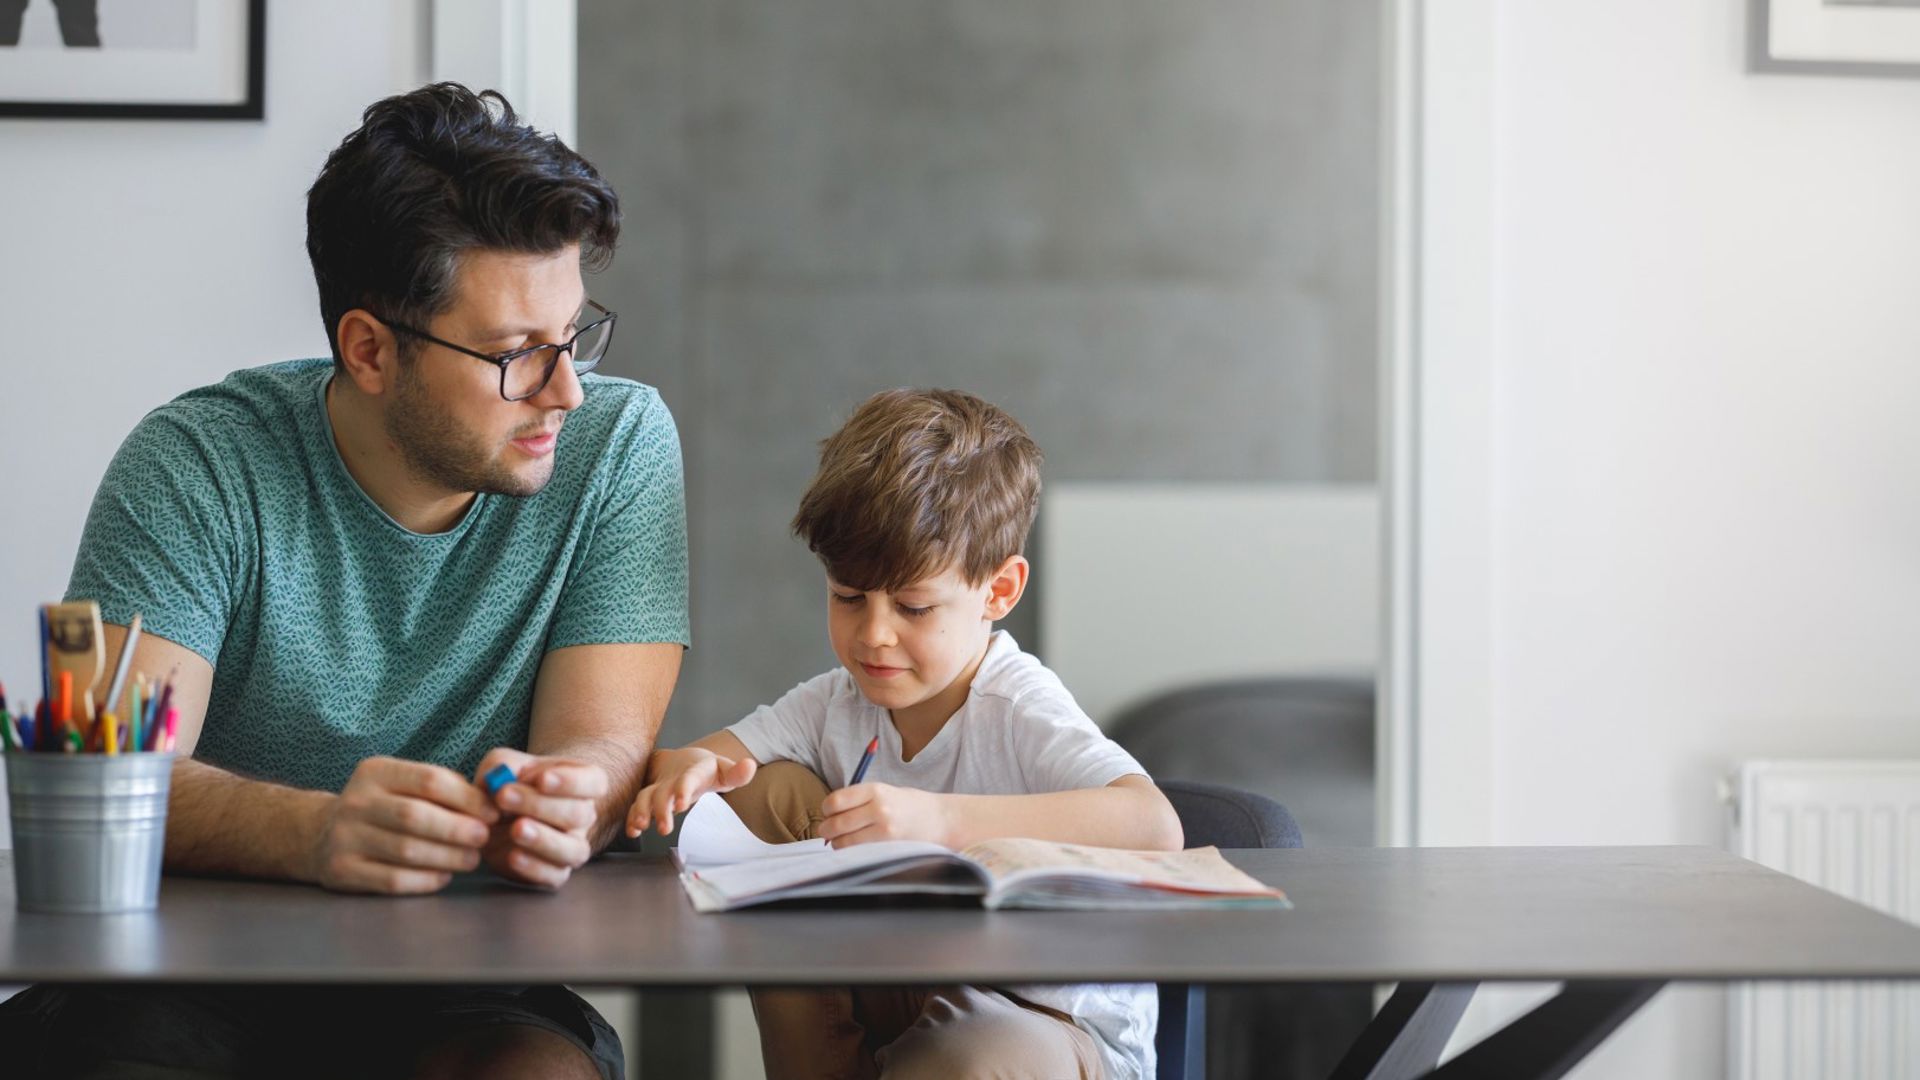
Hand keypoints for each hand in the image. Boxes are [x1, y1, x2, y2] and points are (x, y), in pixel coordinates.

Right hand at [310, 756, 499, 894]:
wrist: (320, 835)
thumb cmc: (383, 808)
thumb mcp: (402, 785)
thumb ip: (444, 789)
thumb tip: (493, 801)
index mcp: (375, 772)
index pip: (429, 780)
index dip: (467, 798)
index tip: (493, 812)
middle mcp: (356, 802)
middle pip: (416, 816)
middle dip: (457, 829)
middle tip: (484, 838)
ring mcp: (344, 837)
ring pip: (406, 850)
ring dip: (447, 857)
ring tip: (471, 859)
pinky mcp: (342, 870)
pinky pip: (393, 880)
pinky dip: (425, 880)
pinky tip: (444, 876)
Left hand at [475, 748, 609, 888]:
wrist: (502, 819)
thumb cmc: (510, 785)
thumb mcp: (503, 765)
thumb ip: (502, 767)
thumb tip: (501, 782)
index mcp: (582, 783)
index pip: (594, 782)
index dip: (571, 782)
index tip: (541, 778)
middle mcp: (584, 815)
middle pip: (578, 813)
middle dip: (540, 805)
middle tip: (504, 796)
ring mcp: (572, 846)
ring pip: (573, 849)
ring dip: (544, 839)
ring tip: (516, 829)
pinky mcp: (555, 872)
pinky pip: (555, 875)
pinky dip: (535, 868)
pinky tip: (513, 856)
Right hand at [626, 747, 756, 836]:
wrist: (683, 760)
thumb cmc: (707, 770)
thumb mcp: (724, 770)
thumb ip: (737, 773)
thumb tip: (750, 765)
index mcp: (693, 771)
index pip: (688, 779)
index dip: (683, 789)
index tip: (681, 804)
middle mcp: (673, 779)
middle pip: (663, 792)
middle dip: (661, 809)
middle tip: (664, 829)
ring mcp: (659, 788)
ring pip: (645, 797)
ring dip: (641, 812)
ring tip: (640, 827)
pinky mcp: (650, 798)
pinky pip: (637, 805)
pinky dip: (632, 817)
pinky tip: (632, 831)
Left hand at [818, 783, 953, 848]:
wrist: (940, 819)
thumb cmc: (908, 805)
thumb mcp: (885, 792)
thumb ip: (858, 800)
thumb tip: (828, 815)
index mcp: (876, 790)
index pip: (835, 801)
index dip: (826, 809)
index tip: (828, 812)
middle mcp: (879, 809)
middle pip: (836, 824)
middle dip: (826, 829)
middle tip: (827, 830)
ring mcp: (884, 831)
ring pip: (843, 842)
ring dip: (837, 843)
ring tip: (842, 840)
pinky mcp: (888, 848)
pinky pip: (857, 853)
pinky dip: (850, 852)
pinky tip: (856, 848)